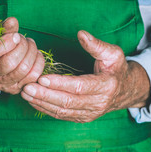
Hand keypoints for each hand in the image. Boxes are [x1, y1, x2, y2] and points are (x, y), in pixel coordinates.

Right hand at [0, 17, 44, 93]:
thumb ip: (1, 27)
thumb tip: (12, 21)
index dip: (4, 43)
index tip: (15, 35)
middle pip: (9, 63)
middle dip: (21, 46)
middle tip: (22, 38)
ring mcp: (4, 85)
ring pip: (23, 69)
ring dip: (31, 52)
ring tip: (29, 43)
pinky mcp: (17, 88)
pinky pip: (33, 76)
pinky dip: (38, 61)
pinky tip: (35, 53)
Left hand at [21, 30, 150, 122]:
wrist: (125, 90)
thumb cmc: (116, 69)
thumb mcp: (113, 53)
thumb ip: (96, 45)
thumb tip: (81, 34)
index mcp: (106, 86)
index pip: (79, 87)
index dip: (60, 83)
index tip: (42, 77)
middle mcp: (98, 103)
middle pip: (67, 102)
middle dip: (45, 95)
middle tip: (27, 87)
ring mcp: (90, 113)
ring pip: (62, 111)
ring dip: (42, 103)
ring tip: (25, 93)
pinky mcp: (82, 118)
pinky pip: (62, 116)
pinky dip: (46, 109)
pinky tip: (33, 101)